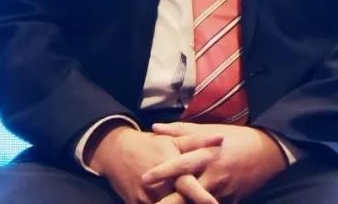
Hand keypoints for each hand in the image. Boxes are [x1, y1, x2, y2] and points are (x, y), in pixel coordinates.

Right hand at [86, 123, 223, 203]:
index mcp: (169, 168)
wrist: (116, 151)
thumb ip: (197, 141)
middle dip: (192, 202)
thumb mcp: (172, 140)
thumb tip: (221, 138)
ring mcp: (145, 198)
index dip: (201, 196)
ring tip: (193, 200)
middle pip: (178, 202)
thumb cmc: (150, 144)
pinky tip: (171, 201)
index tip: (215, 203)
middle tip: (212, 202)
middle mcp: (157, 186)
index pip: (187, 185)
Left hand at [143, 123, 287, 203]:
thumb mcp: (208, 130)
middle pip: (188, 192)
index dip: (163, 171)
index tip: (144, 178)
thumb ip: (180, 131)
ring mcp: (223, 190)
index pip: (181, 164)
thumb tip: (155, 128)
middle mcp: (214, 174)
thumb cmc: (234, 138)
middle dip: (170, 202)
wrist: (267, 152)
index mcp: (207, 154)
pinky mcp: (231, 200)